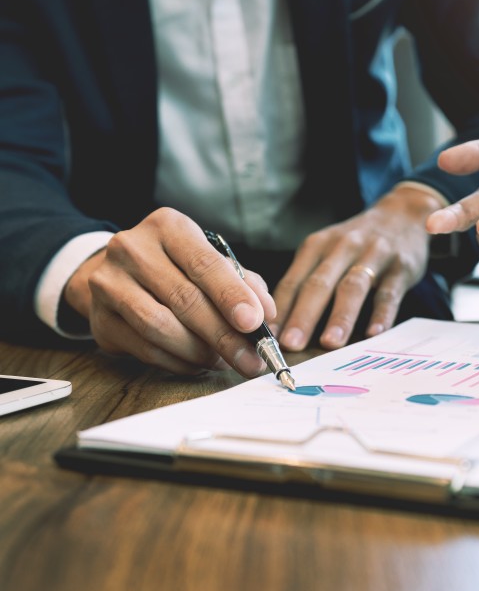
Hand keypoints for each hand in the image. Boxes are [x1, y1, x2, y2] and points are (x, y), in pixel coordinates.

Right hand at [64, 208, 275, 376]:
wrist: (116, 272)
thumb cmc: (176, 266)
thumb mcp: (210, 260)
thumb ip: (243, 282)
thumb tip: (266, 314)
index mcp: (167, 227)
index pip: (204, 263)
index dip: (231, 295)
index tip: (254, 323)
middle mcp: (132, 249)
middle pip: (184, 299)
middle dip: (224, 335)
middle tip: (251, 359)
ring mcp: (109, 283)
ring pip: (160, 327)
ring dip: (199, 352)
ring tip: (223, 361)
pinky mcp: (100, 319)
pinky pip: (145, 349)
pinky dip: (178, 362)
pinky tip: (197, 363)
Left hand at [271, 184, 439, 350]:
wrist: (404, 214)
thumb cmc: (358, 244)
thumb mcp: (328, 252)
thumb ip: (308, 282)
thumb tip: (283, 327)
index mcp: (317, 246)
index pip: (294, 281)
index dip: (280, 310)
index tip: (268, 337)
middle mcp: (343, 247)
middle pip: (319, 284)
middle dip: (304, 315)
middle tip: (291, 344)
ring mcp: (374, 254)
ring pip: (353, 287)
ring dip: (340, 316)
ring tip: (329, 343)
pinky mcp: (401, 266)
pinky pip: (389, 292)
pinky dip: (381, 314)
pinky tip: (373, 334)